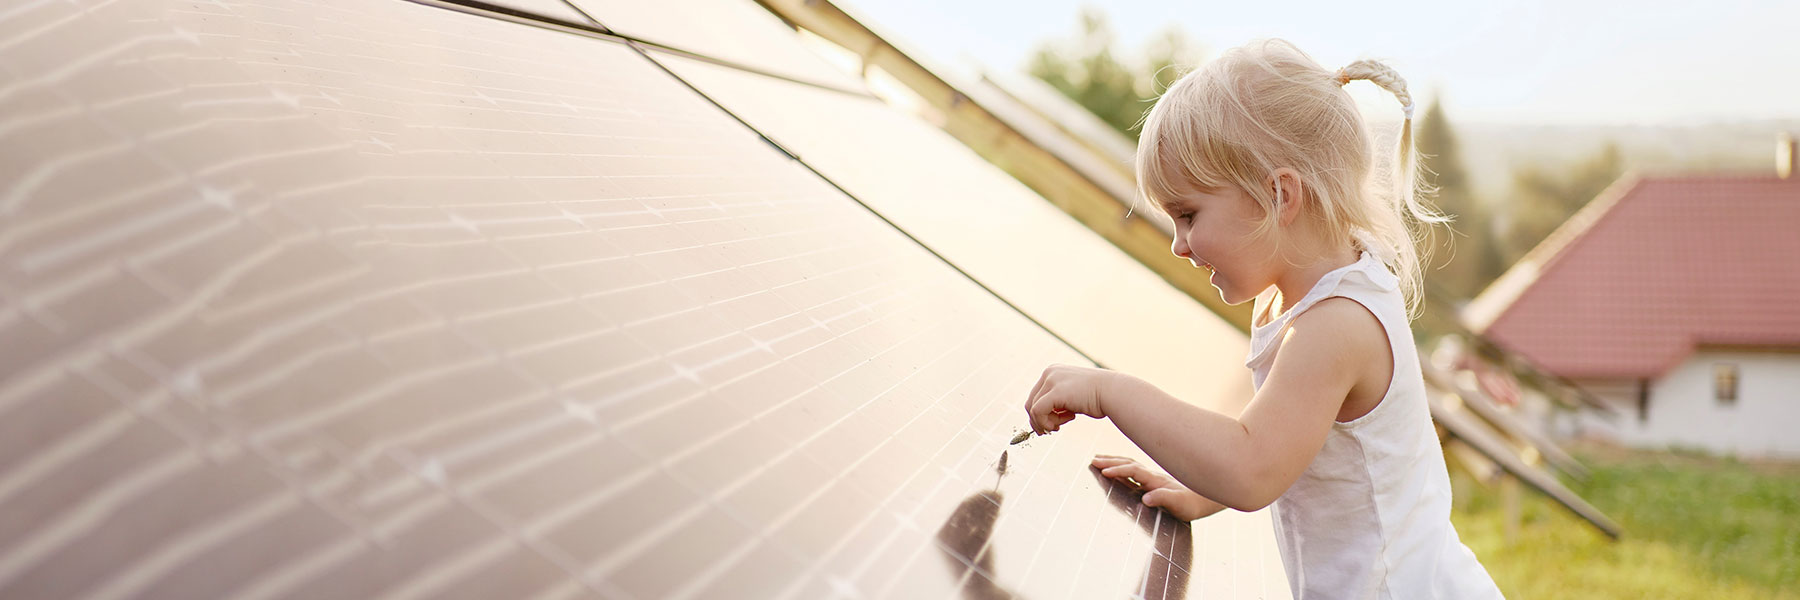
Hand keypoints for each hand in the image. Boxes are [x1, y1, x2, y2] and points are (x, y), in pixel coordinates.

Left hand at [1024, 364, 1115, 434]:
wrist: (1114, 393)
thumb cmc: (1098, 397)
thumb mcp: (1072, 395)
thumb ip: (1058, 401)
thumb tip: (1045, 417)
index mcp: (1052, 372)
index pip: (1035, 396)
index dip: (1040, 414)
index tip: (1052, 424)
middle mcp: (1049, 373)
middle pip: (1030, 402)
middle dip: (1039, 420)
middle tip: (1052, 430)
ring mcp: (1051, 380)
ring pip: (1033, 408)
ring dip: (1046, 422)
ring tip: (1061, 425)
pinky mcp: (1055, 392)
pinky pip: (1038, 412)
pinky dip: (1046, 422)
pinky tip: (1061, 424)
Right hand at [1091, 455, 1217, 520]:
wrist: (1205, 500)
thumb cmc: (1193, 505)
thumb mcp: (1180, 505)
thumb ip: (1163, 499)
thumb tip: (1145, 498)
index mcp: (1157, 480)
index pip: (1133, 471)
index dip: (1118, 470)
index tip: (1103, 471)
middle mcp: (1153, 475)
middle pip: (1128, 463)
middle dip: (1110, 461)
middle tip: (1092, 460)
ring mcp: (1153, 476)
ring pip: (1130, 463)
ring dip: (1113, 460)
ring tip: (1098, 458)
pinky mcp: (1153, 480)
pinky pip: (1133, 469)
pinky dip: (1121, 465)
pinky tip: (1115, 466)